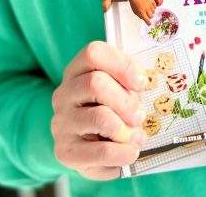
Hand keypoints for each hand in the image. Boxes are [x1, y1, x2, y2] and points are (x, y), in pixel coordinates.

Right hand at [51, 41, 149, 179]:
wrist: (89, 150)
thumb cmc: (112, 112)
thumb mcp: (121, 91)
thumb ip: (130, 84)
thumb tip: (143, 83)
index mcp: (78, 71)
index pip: (94, 53)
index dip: (122, 65)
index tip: (142, 83)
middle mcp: (64, 94)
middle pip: (95, 84)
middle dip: (126, 102)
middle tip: (140, 116)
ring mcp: (62, 122)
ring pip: (100, 117)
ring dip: (127, 129)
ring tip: (137, 137)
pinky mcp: (65, 151)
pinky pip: (100, 151)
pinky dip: (123, 153)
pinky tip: (130, 152)